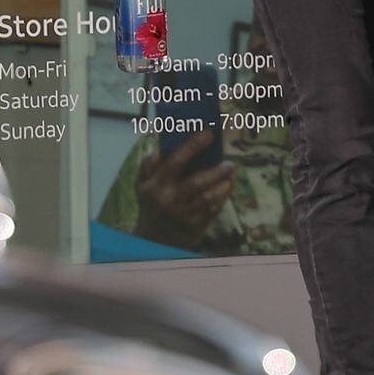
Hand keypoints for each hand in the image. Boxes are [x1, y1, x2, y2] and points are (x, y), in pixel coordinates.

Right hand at [134, 131, 235, 248]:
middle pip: (197, 182)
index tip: (209, 134)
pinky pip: (213, 211)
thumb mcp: (141, 185)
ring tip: (231, 175)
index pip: (176, 161)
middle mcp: (169, 199)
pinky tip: (227, 189)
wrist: (153, 240)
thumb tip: (159, 150)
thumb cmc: (151, 204)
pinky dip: (222, 198)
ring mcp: (183, 215)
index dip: (193, 146)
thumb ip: (147, 166)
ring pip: (209, 198)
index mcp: (156, 184)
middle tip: (230, 163)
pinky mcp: (194, 227)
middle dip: (217, 171)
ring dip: (223, 185)